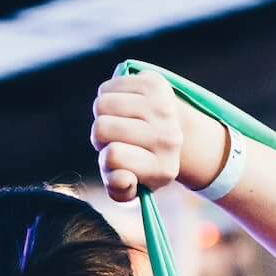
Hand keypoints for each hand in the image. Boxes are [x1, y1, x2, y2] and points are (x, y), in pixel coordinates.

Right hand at [91, 70, 223, 202]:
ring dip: (102, 115)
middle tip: (115, 139)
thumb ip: (120, 191)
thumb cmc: (142, 164)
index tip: (118, 161)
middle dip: (100, 136)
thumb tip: (121, 178)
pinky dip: (107, 96)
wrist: (174, 132)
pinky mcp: (155, 84)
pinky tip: (122, 106)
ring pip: (102, 104)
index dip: (105, 159)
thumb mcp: (132, 187)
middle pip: (101, 128)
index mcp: (163, 169)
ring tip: (117, 121)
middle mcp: (168, 138)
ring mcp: (163, 107)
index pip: (112, 157)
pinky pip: (109, 86)